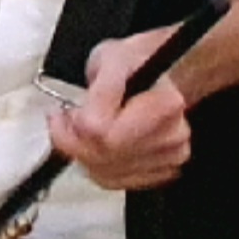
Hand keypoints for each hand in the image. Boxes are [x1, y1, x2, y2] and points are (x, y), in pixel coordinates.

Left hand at [48, 19, 198, 194]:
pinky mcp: (164, 172)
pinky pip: (114, 181)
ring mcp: (171, 157)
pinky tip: (97, 146)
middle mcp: (173, 135)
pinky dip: (98, 166)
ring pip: (106, 174)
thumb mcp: (110, 58)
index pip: (104, 132)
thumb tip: (81, 118)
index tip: (65, 111)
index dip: (75, 124)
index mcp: (165, 104)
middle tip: (67, 121)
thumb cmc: (137, 62)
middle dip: (74, 141)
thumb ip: (97, 90)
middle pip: (104, 156)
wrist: (164, 72)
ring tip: (83, 130)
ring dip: (84, 154)